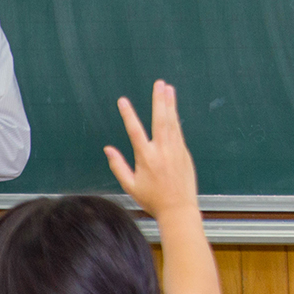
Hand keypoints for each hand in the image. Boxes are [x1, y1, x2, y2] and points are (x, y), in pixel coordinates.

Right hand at [105, 80, 198, 220]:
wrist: (179, 209)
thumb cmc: (153, 200)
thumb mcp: (130, 186)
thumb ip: (118, 166)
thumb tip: (108, 150)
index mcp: (146, 158)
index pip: (135, 131)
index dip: (128, 115)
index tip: (123, 101)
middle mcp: (162, 151)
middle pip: (160, 120)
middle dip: (159, 100)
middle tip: (159, 84)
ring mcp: (176, 150)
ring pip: (172, 122)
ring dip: (170, 104)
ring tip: (169, 89)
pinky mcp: (184, 153)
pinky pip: (179, 131)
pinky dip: (176, 118)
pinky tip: (173, 110)